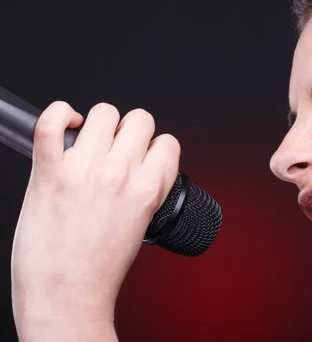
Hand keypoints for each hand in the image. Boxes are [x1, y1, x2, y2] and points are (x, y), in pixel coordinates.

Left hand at [11, 101, 179, 339]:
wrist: (67, 295)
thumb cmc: (99, 269)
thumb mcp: (141, 224)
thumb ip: (144, 190)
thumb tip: (138, 165)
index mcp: (148, 189)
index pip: (167, 142)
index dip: (155, 147)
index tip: (142, 157)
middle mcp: (121, 174)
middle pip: (140, 119)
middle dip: (130, 132)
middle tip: (116, 150)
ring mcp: (84, 170)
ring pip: (104, 112)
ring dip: (99, 124)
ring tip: (88, 143)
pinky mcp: (49, 171)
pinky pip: (51, 122)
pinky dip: (58, 114)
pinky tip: (64, 125)